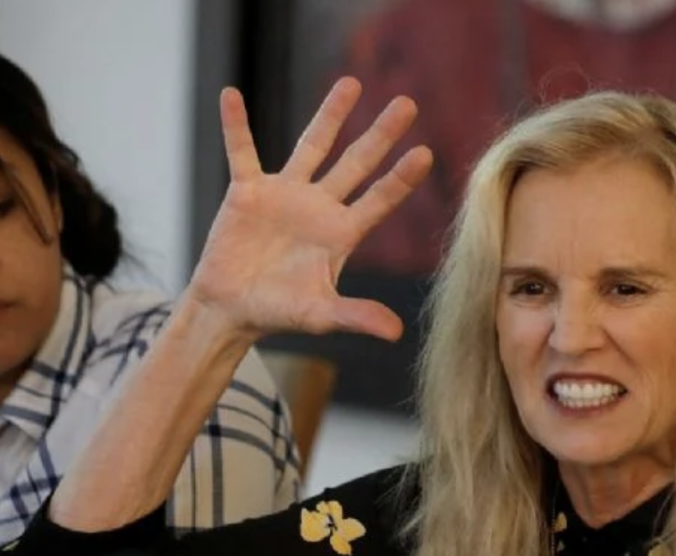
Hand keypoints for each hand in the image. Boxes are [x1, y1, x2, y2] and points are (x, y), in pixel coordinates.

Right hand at [186, 77, 432, 341]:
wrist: (232, 309)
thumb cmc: (279, 312)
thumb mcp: (320, 315)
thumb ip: (356, 316)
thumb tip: (396, 333)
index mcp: (343, 233)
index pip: (380, 199)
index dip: (401, 178)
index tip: (424, 154)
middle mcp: (321, 207)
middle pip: (358, 162)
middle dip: (381, 134)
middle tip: (408, 103)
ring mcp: (286, 194)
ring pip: (312, 146)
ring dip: (330, 116)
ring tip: (351, 83)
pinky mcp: (247, 192)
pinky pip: (241, 151)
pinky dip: (235, 126)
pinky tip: (231, 94)